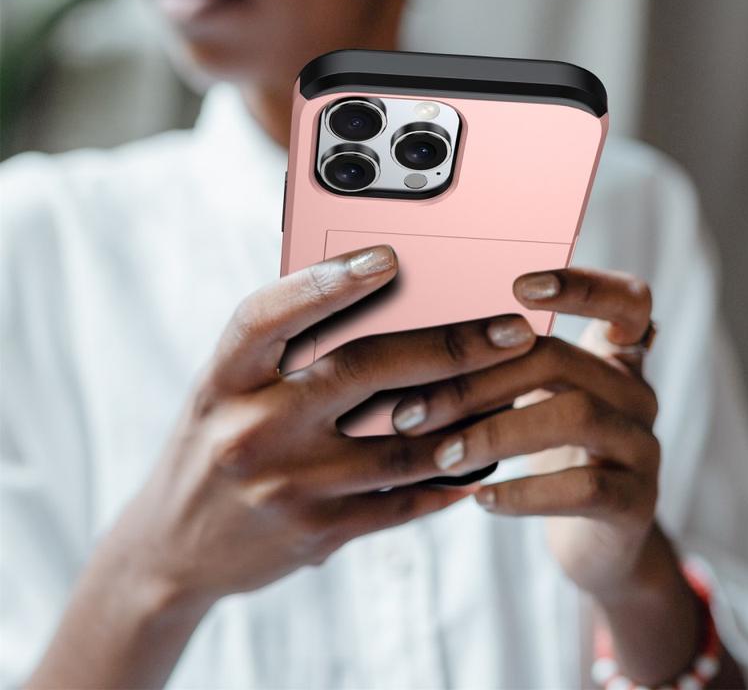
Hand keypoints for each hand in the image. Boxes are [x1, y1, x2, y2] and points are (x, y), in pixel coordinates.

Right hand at [31, 244, 539, 688]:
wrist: (173, 548)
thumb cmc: (214, 443)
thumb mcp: (228, 389)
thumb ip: (286, 351)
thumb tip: (379, 304)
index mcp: (225, 379)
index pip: (270, 316)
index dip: (328, 282)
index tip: (389, 258)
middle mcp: (251, 429)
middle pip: (363, 372)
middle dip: (451, 347)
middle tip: (512, 331)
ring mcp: (285, 487)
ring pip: (401, 446)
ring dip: (469, 417)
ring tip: (517, 391)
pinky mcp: (316, 534)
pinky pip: (399, 502)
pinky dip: (448, 478)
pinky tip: (483, 457)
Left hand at [391, 267, 659, 600]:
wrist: (592, 539)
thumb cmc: (545, 454)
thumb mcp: (528, 401)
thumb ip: (498, 367)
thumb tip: (410, 346)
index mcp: (611, 357)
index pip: (625, 299)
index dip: (582, 286)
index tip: (519, 287)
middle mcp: (635, 392)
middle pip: (561, 359)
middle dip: (477, 381)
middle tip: (412, 411)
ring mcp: (643, 446)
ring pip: (576, 416)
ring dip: (495, 434)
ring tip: (442, 456)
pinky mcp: (639, 501)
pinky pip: (585, 487)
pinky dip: (526, 492)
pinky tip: (482, 498)